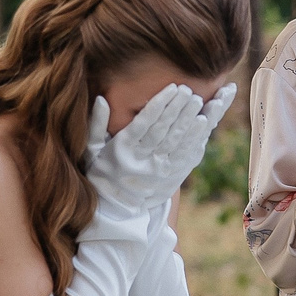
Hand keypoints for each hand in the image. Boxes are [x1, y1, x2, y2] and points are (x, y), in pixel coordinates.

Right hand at [85, 83, 236, 216]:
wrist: (115, 207)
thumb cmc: (101, 170)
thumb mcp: (91, 148)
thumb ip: (96, 123)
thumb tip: (102, 98)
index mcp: (122, 149)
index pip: (144, 124)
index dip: (159, 105)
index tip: (171, 87)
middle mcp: (142, 160)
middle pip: (163, 131)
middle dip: (177, 108)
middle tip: (188, 90)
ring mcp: (158, 169)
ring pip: (176, 142)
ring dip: (189, 120)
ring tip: (198, 100)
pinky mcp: (171, 175)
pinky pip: (185, 154)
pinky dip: (195, 137)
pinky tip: (204, 121)